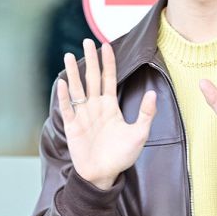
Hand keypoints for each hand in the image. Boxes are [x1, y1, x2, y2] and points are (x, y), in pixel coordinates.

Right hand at [57, 38, 156, 187]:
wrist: (104, 174)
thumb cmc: (122, 156)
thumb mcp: (140, 134)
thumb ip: (146, 113)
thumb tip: (153, 93)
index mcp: (110, 107)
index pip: (108, 79)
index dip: (108, 62)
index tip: (106, 45)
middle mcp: (95, 107)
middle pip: (91, 78)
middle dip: (89, 60)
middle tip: (86, 41)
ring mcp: (83, 116)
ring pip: (77, 89)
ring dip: (73, 73)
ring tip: (68, 55)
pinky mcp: (72, 126)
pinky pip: (67, 108)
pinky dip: (64, 96)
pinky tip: (62, 82)